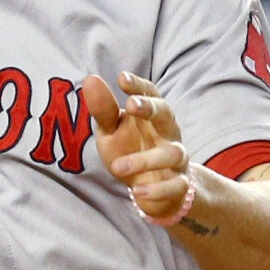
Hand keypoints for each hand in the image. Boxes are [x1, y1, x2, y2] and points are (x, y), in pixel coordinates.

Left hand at [88, 72, 192, 225]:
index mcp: (151, 114)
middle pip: (166, 114)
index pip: (149, 93)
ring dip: (145, 159)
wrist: (151, 188)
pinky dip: (157, 189)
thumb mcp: (111, 130)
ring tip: (118, 167)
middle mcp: (167, 132)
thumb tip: (90, 78)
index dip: (138, 85)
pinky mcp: (179, 184)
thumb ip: (103, 109)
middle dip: (151, 108)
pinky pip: (175, 185)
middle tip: (129, 105)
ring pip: (171, 153)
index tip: (121, 78)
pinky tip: (137, 190)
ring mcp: (176, 158)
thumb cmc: (129, 150)